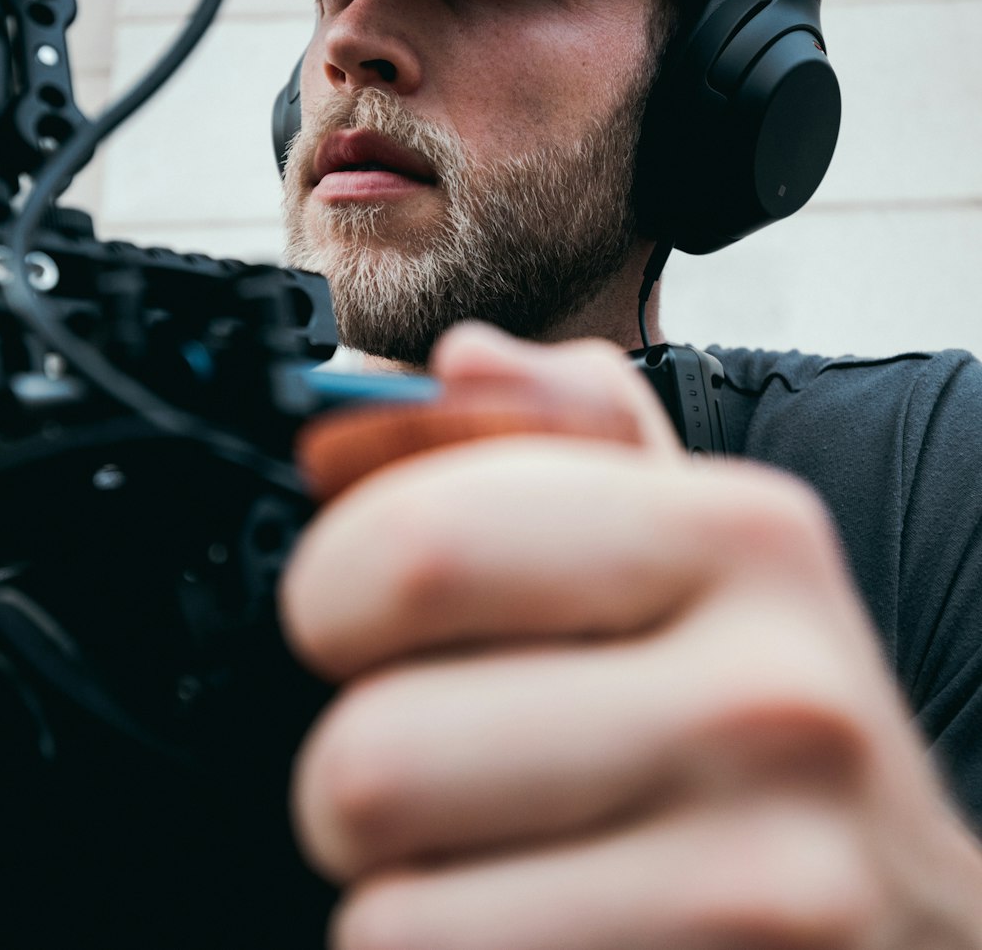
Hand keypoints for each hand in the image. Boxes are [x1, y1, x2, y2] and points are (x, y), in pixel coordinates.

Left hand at [279, 324, 981, 947]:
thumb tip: (460, 360)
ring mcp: (762, 884)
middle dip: (357, 774)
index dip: (333, 593)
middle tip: (435, 765)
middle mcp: (770, 701)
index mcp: (740, 536)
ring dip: (408, 891)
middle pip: (373, 759)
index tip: (355, 617)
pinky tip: (548, 925)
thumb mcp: (699, 550)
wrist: (920, 919)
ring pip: (389, 916)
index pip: (415, 551)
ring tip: (506, 854)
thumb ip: (573, 440)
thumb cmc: (767, 717)